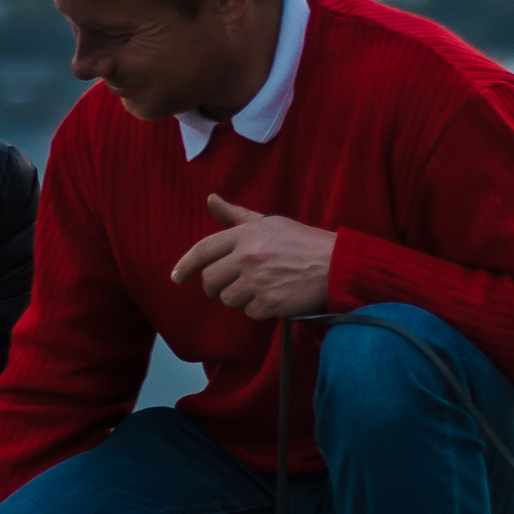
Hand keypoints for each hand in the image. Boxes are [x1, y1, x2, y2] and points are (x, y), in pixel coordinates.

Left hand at [170, 194, 337, 320]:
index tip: (176, 277)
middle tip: (235, 283)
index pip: (204, 250)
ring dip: (241, 298)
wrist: (337, 264)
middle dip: (217, 285)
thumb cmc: (303, 242)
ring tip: (263, 286)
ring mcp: (258, 281)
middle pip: (211, 280)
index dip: (186, 265)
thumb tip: (211, 200)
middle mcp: (248, 257)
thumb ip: (236, 216)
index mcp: (246, 235)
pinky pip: (249, 313)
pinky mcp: (269, 303)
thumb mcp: (269, 223)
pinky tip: (275, 297)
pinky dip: (260, 309)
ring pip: (228, 299)